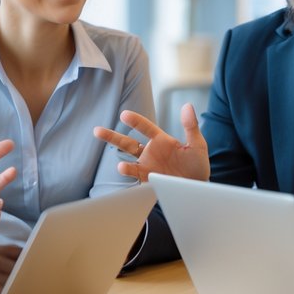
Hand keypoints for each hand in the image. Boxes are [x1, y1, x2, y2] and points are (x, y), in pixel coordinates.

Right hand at [93, 103, 209, 181]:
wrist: (197, 187)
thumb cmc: (197, 165)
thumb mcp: (197, 145)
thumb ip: (190, 126)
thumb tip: (187, 106)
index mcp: (161, 140)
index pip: (145, 127)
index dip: (135, 121)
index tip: (124, 115)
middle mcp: (150, 152)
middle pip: (128, 143)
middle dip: (112, 137)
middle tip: (97, 131)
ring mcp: (147, 166)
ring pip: (128, 161)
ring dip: (123, 164)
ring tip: (121, 167)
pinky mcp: (148, 180)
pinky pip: (136, 178)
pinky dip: (131, 178)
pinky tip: (128, 178)